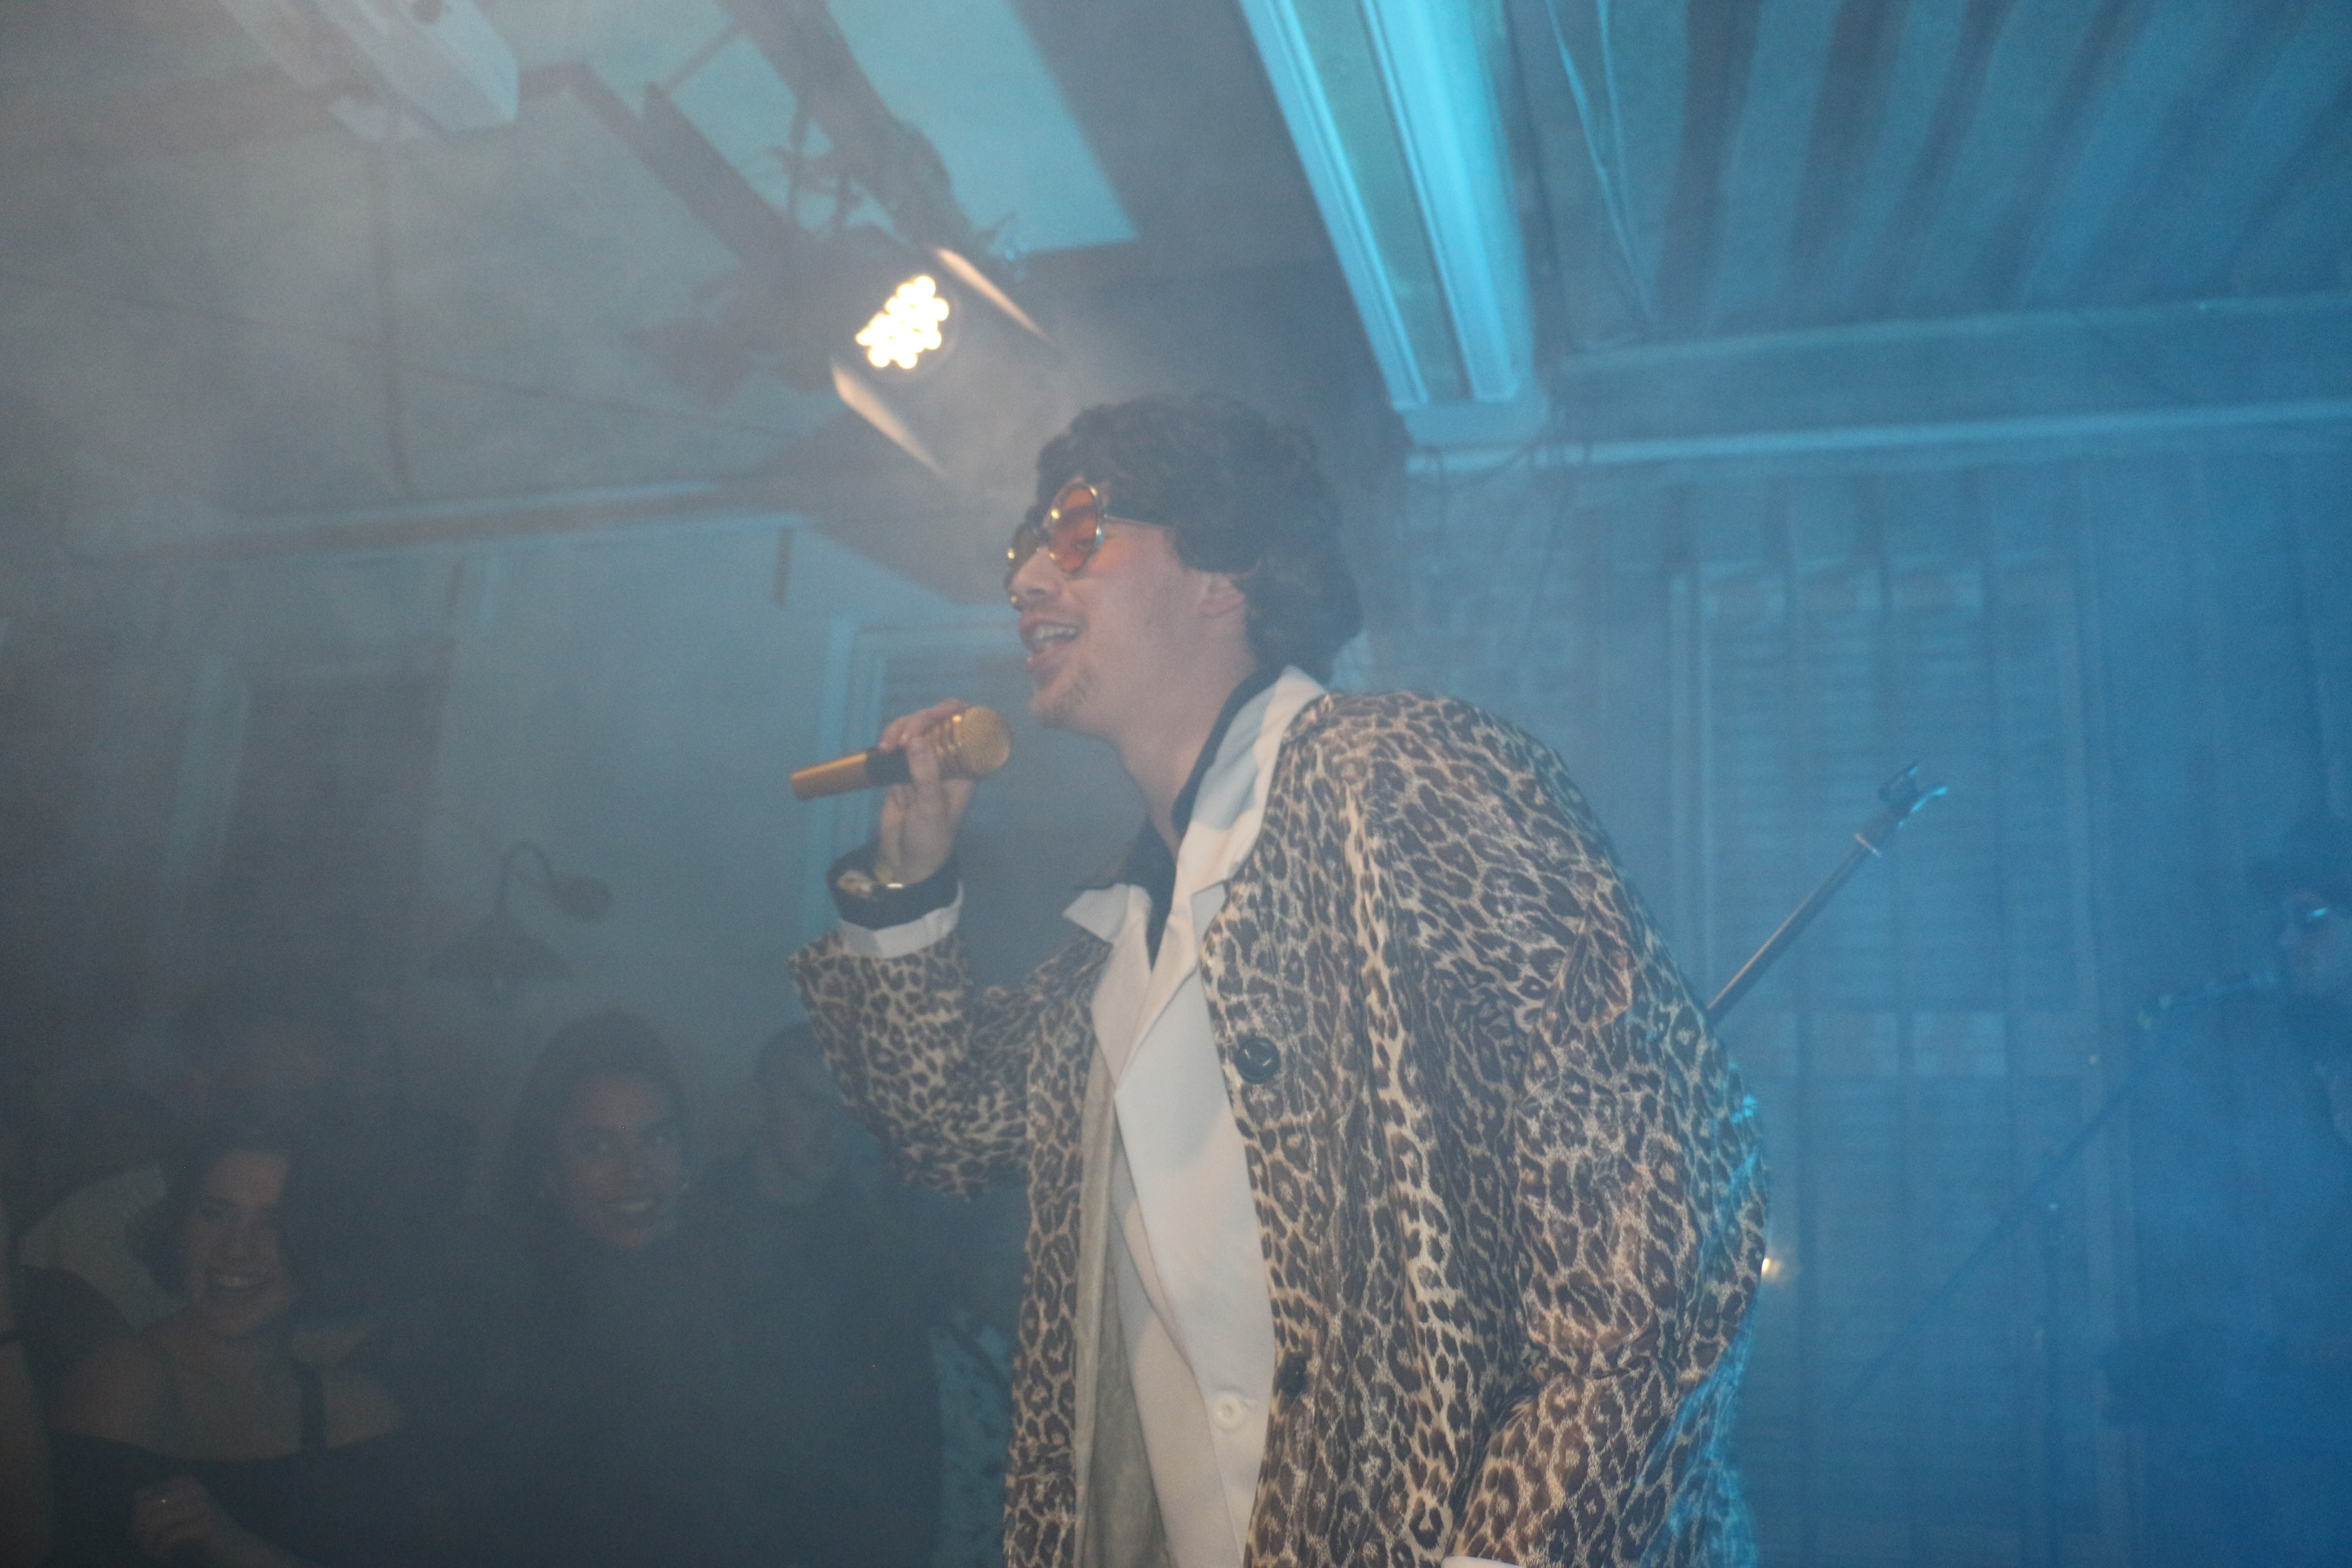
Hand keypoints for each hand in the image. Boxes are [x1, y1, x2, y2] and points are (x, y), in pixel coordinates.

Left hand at [131, 1477, 294, 1567]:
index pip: (140, 1497)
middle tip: (148, 1547)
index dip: (136, 1519)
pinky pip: (168, 1536)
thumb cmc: (199, 1533)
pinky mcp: (205, 1524)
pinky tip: (168, 1555)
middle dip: (140, 1532)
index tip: (142, 1536)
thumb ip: (158, 1505)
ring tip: (157, 1552)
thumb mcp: (176, 1513)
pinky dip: (162, 1549)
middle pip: (144, 1509)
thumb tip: (133, 1504)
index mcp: (184, 1482)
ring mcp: (200, 1505)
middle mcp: (192, 1489)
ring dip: (149, 1543)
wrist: (233, 1548)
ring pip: (154, 1522)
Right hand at [874, 698, 977, 886]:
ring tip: (887, 750)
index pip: (966, 726)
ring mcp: (925, 763)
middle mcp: (948, 760)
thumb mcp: (931, 808)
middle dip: (917, 722)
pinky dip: (888, 750)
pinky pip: (896, 747)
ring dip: (898, 733)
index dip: (952, 711)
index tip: (934, 713)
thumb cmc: (931, 838)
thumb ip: (925, 774)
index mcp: (966, 767)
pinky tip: (885, 762)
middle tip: (901, 741)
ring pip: (913, 731)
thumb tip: (917, 739)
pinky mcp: (904, 770)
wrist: (907, 862)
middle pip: (935, 722)